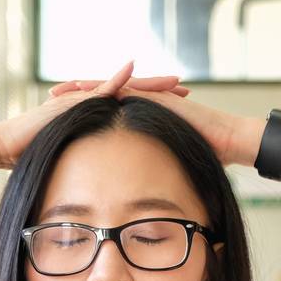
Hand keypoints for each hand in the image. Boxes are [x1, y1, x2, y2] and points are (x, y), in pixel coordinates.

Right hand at [0, 61, 187, 168]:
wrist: (8, 146)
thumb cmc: (36, 157)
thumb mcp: (74, 162)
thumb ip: (91, 166)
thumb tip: (107, 188)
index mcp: (95, 116)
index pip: (130, 108)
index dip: (154, 106)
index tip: (179, 106)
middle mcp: (91, 103)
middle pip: (131, 93)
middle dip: (158, 90)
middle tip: (184, 88)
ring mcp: (81, 99)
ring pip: (120, 87)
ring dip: (145, 82)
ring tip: (170, 80)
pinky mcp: (70, 101)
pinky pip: (96, 88)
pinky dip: (114, 78)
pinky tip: (131, 69)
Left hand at [48, 80, 261, 168]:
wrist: (231, 141)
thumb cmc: (207, 156)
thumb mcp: (170, 164)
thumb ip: (155, 169)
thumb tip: (145, 193)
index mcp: (145, 116)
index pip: (109, 108)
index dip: (85, 109)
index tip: (60, 114)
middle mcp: (146, 102)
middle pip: (104, 94)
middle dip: (76, 95)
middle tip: (49, 95)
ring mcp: (153, 97)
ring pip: (111, 87)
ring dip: (84, 88)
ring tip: (58, 90)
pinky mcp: (161, 98)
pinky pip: (129, 90)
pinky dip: (108, 88)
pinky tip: (88, 90)